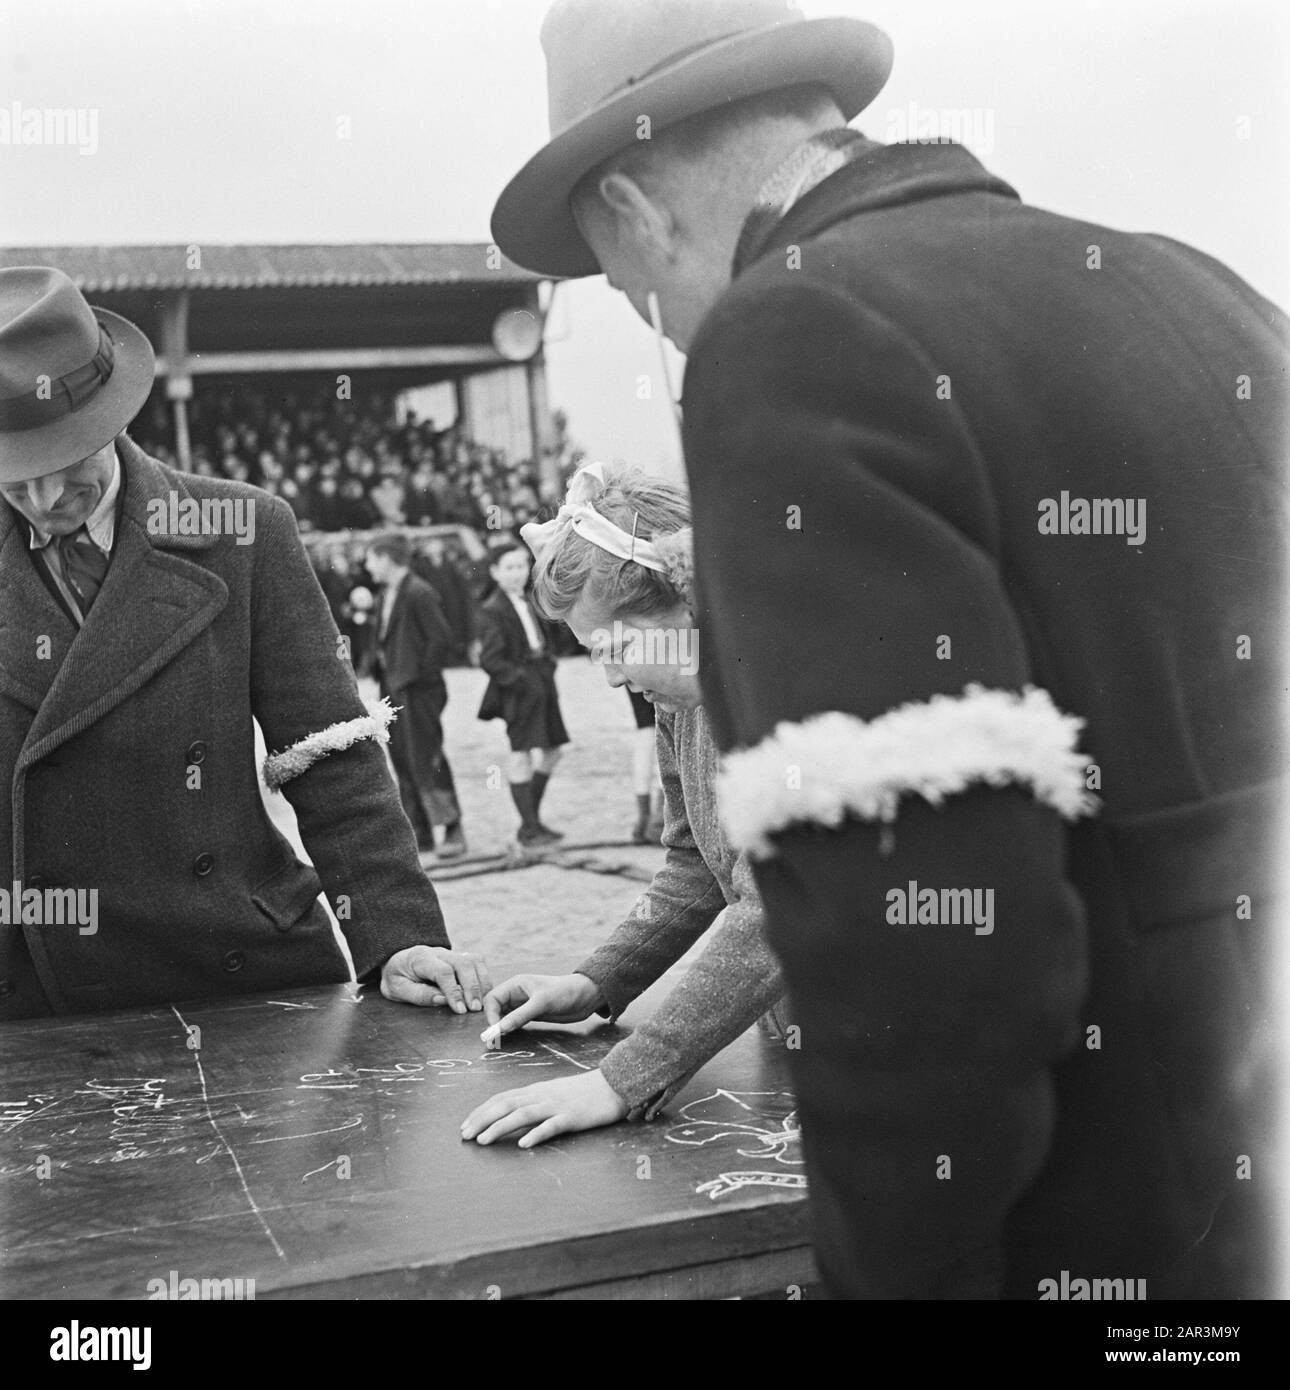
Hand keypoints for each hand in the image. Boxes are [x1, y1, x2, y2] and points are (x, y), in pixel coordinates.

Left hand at [380, 946, 491, 1012]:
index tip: (460, 1010)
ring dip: (482, 983)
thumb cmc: (397, 978)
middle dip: (472, 987)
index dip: (454, 991)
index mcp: (421, 958)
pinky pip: (478, 963)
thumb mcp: (397, 989)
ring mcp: (452, 952)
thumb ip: (419, 994)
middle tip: (475, 1009)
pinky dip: (484, 978)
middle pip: (463, 963)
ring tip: (482, 1004)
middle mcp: (439, 952)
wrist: (397, 961)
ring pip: (474, 961)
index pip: (443, 971)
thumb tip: (442, 1000)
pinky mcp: (460, 957)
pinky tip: (483, 994)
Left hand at [461, 1069, 629, 1147]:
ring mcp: (557, 1105)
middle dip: (482, 1119)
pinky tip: (523, 1144)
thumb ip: (535, 1101)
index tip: (465, 1125)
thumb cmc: (583, 1092)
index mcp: (536, 1090)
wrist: (613, 1085)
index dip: (481, 1111)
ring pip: (524, 1114)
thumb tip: (513, 1113)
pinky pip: (552, 1126)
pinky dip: (536, 1134)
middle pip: (506, 1104)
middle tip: (464, 1136)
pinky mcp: (572, 1117)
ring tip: (483, 1140)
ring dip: (500, 1127)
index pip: (502, 1098)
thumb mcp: (554, 1093)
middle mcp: (542, 1095)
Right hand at [480, 972, 602, 1044]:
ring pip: (504, 1017)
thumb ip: (520, 1016)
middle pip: (495, 1008)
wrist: (586, 997)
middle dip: (493, 1023)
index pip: (493, 999)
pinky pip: (514, 1022)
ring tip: (498, 1042)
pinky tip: (509, 1038)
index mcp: (516, 985)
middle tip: (493, 1041)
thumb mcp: (541, 1003)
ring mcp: (524, 1005)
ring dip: (500, 1028)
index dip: (490, 1014)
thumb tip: (499, 1029)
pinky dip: (510, 1030)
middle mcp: (517, 994)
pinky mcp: (531, 1015)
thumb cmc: (564, 992)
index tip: (495, 1030)